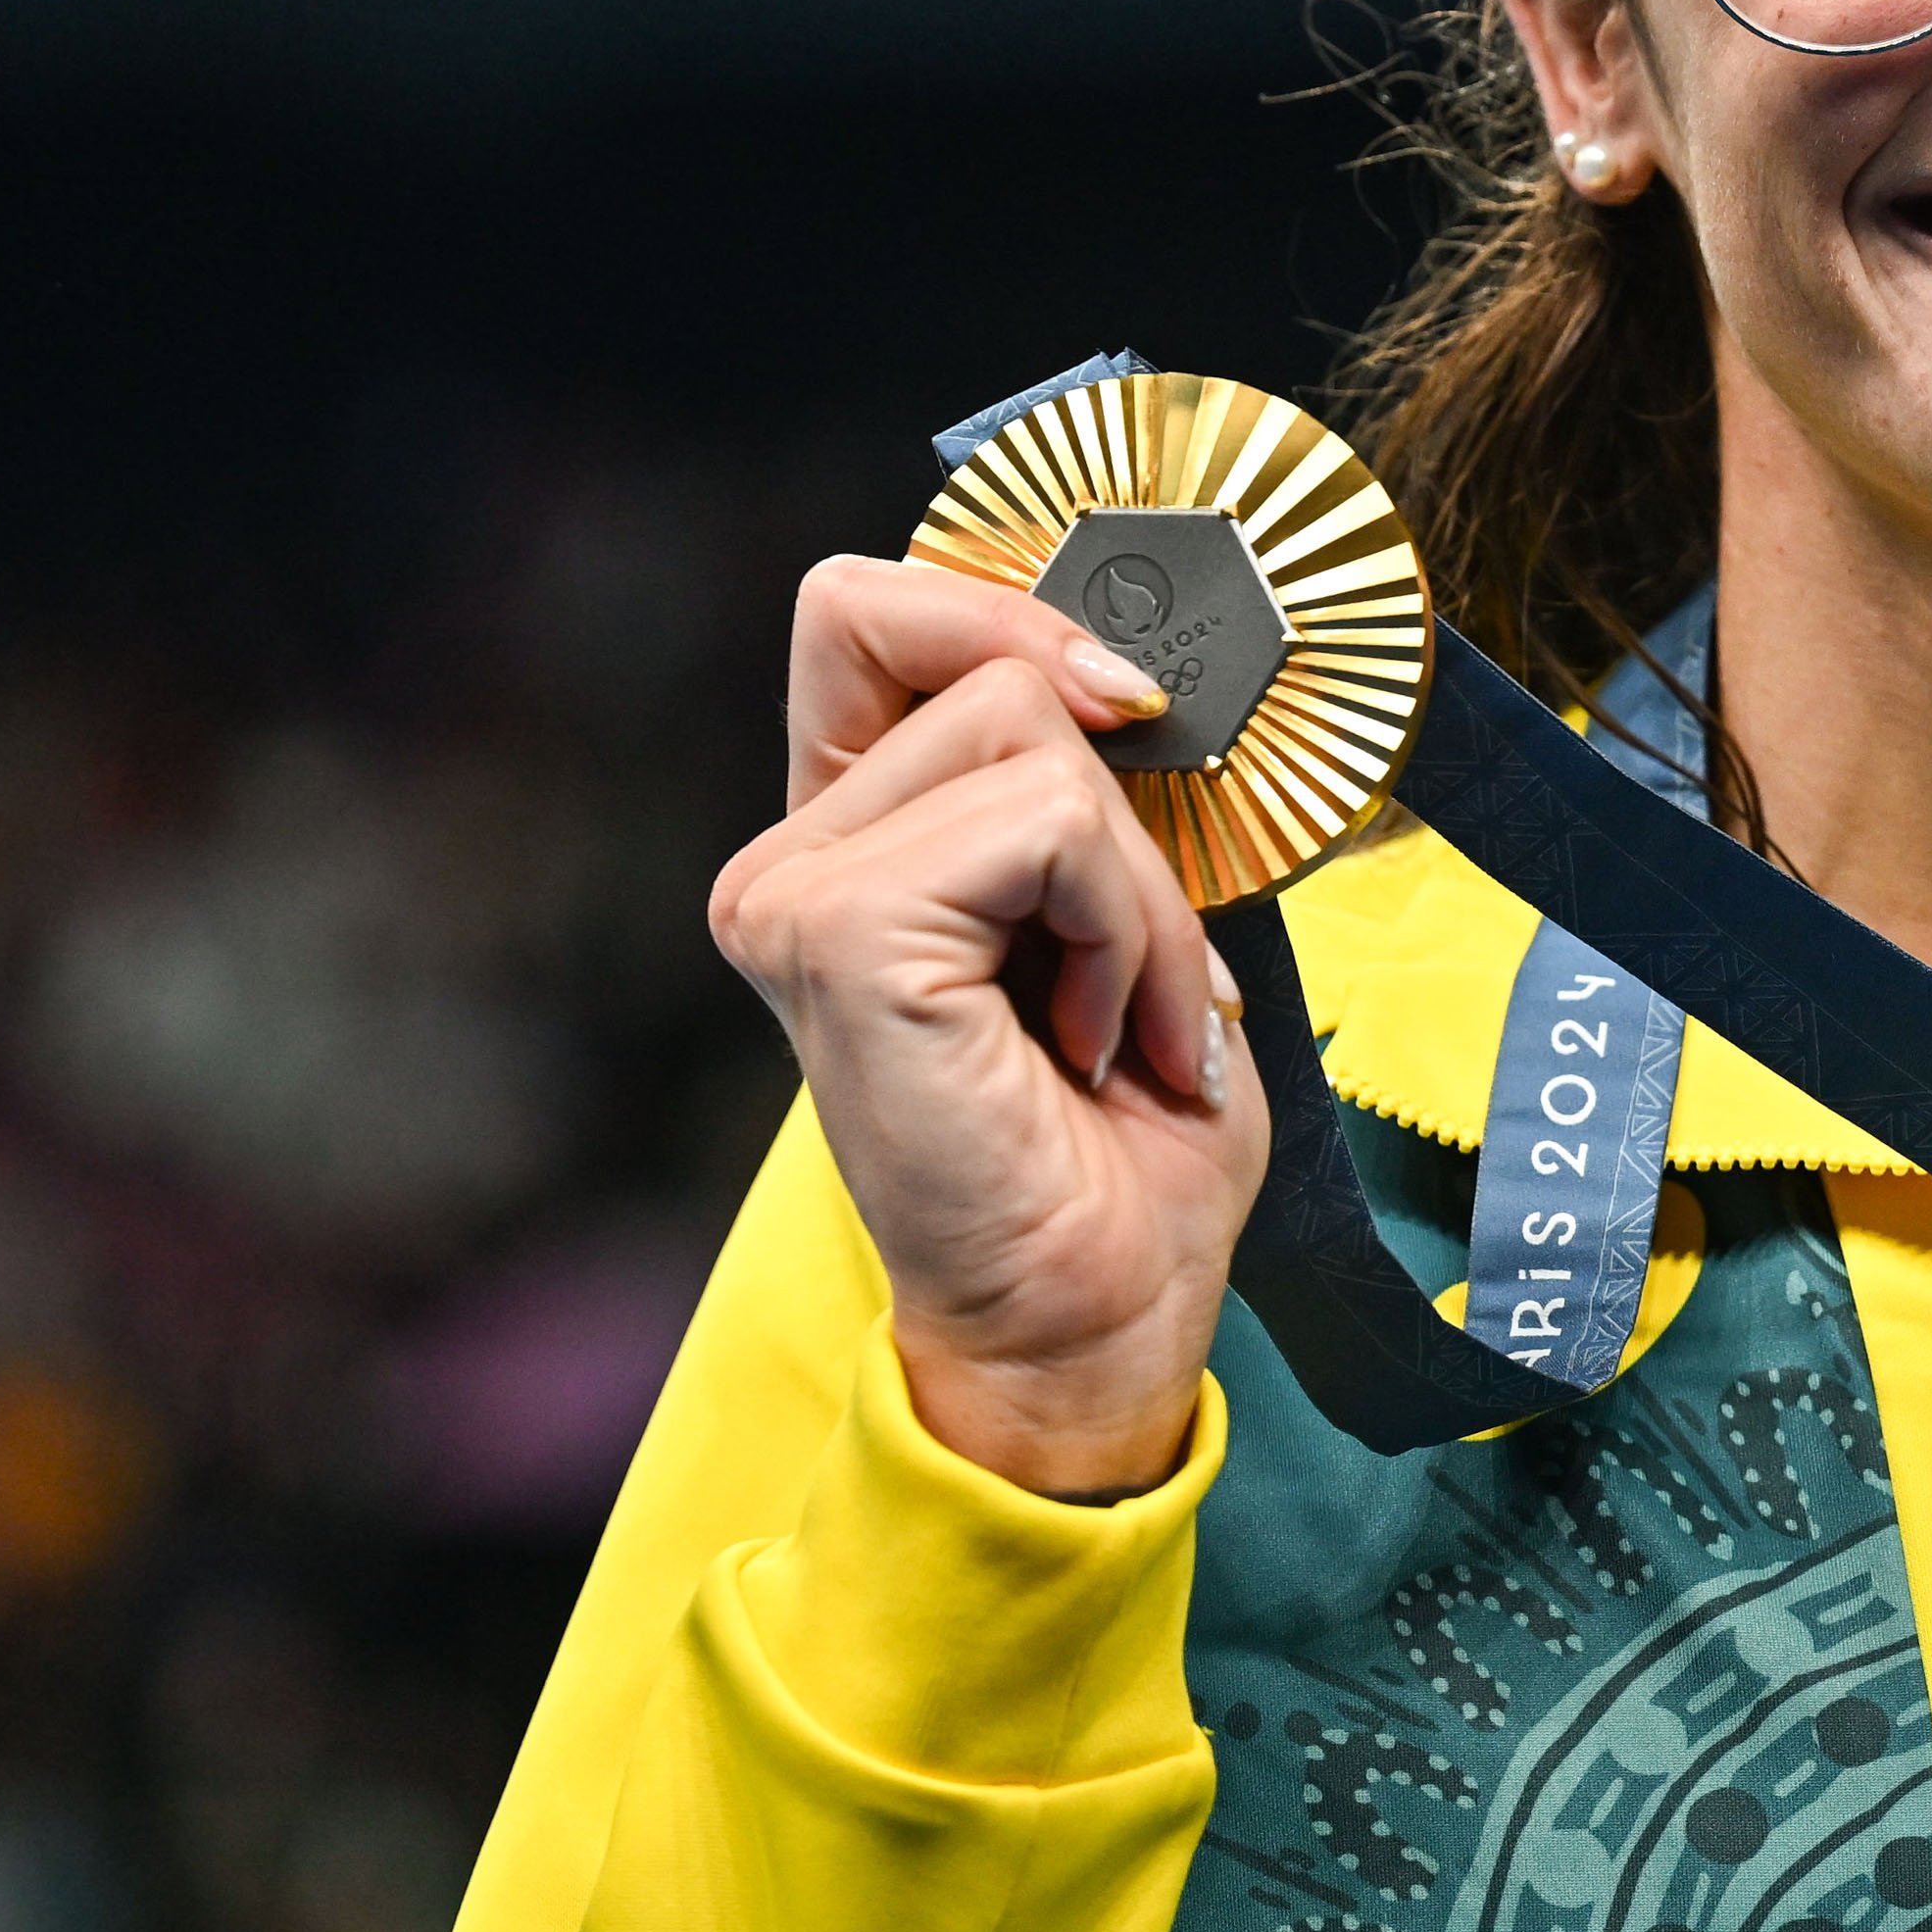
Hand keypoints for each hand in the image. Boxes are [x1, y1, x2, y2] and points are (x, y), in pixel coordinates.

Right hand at [707, 555, 1268, 1496]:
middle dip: (1122, 809)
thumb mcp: (1125, 914)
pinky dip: (1127, 927)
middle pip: (992, 668)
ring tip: (1123, 1023)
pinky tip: (1096, 1044)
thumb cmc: (1121, 1151)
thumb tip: (1128, 662)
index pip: (866, 609)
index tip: (1126, 706)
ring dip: (1141, 891)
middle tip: (1141, 969)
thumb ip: (1091, 784)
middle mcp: (791, 861)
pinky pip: (1050, 824)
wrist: (1098, 1322)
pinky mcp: (836, 931)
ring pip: (1034, 739)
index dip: (998, 611)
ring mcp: (791, 894)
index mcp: (848, 839)